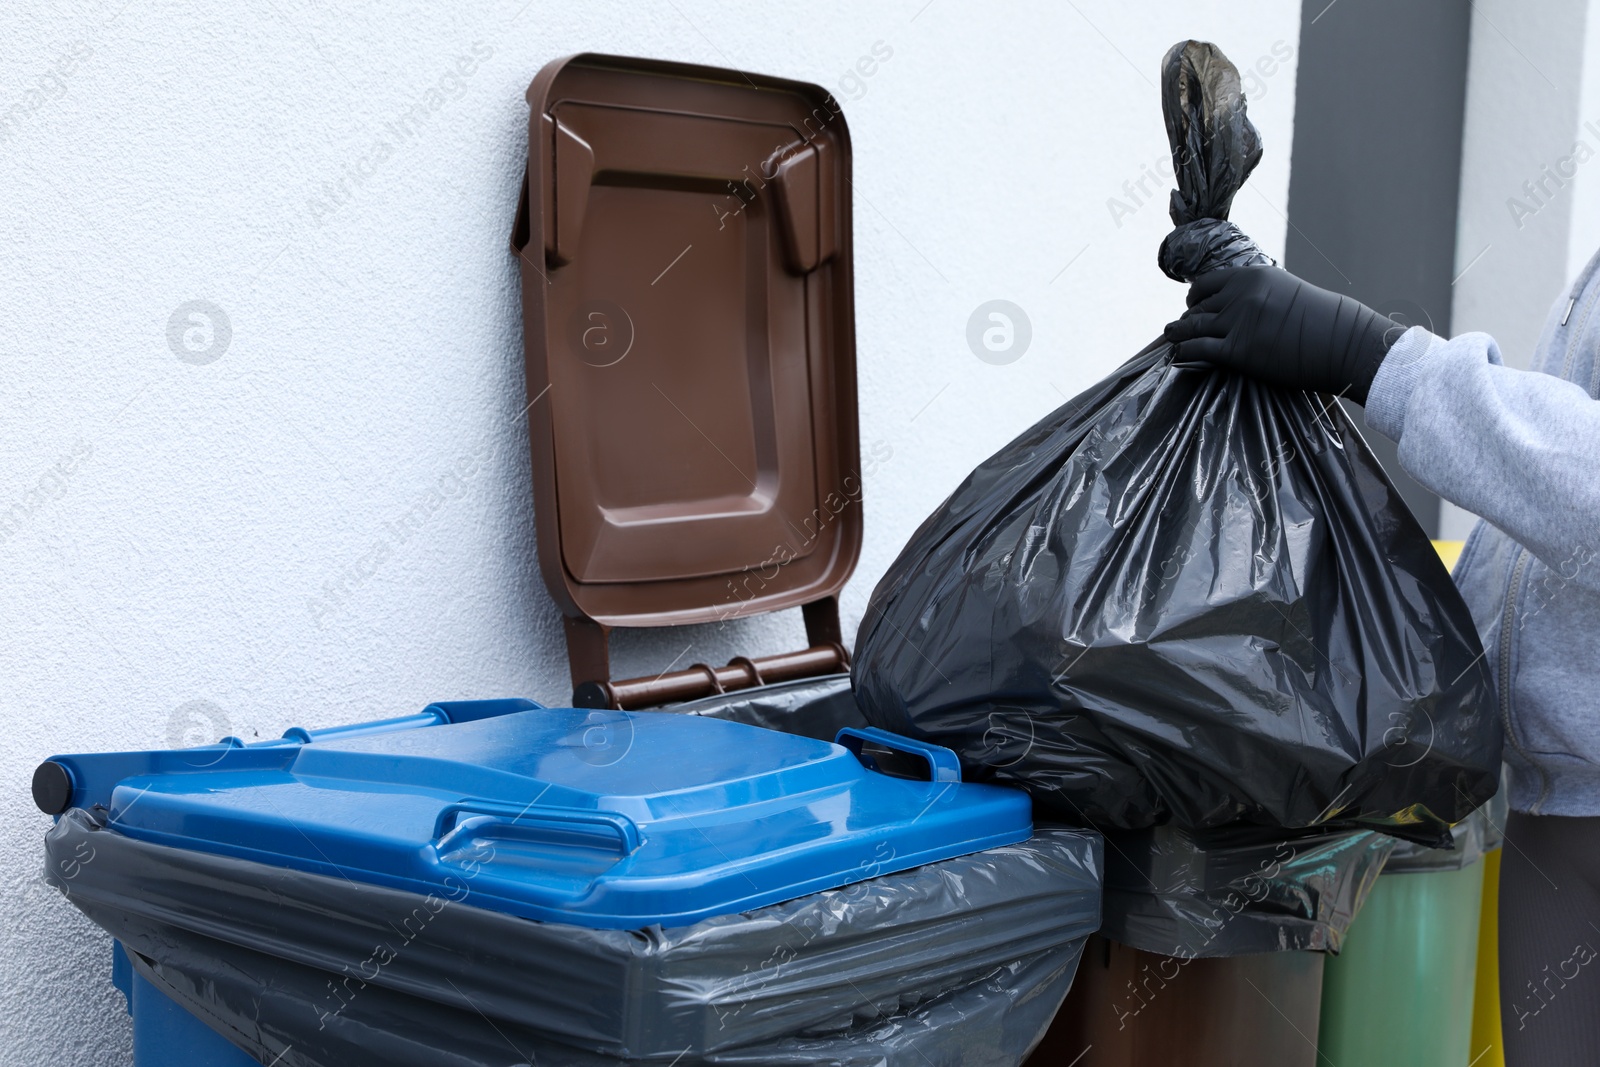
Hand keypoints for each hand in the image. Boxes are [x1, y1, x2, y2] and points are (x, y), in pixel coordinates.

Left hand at [1162, 266, 1400, 403]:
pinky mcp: (1238, 351)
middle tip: (1181, 328)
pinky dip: (1184, 353)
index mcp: (1251, 276)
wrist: (1343, 342)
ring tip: (1171, 338)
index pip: (1206, 284)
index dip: (1195, 297)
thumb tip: (1236, 304)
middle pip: (1198, 307)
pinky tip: (1179, 356)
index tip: (1192, 305)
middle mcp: (1240, 295)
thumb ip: (1258, 295)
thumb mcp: (1284, 292)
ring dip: (1178, 334)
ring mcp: (1238, 322)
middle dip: (1188, 318)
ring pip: (1192, 327)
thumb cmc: (1322, 321)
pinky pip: (1197, 349)